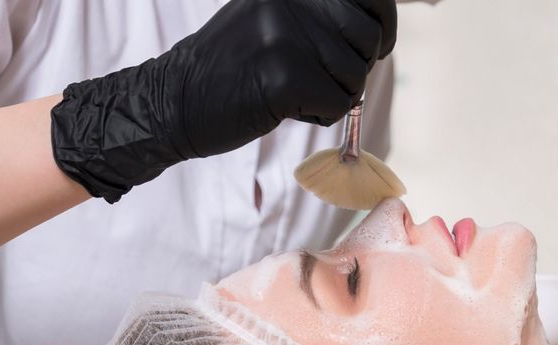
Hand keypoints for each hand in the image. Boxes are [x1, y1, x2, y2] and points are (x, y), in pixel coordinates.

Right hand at [51, 0, 397, 202]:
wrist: (174, 101)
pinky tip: (284, 109)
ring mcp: (287, 35)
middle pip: (370, 40)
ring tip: (291, 93)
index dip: (383, 26)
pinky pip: (339, 106)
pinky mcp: (284, 76)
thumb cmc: (234, 68)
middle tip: (317, 79)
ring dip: (332, 96)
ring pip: (355, 77)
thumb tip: (382, 32)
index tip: (373, 47)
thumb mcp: (276, 19)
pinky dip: (319, 117)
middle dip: (354, 69)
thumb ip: (324, 15)